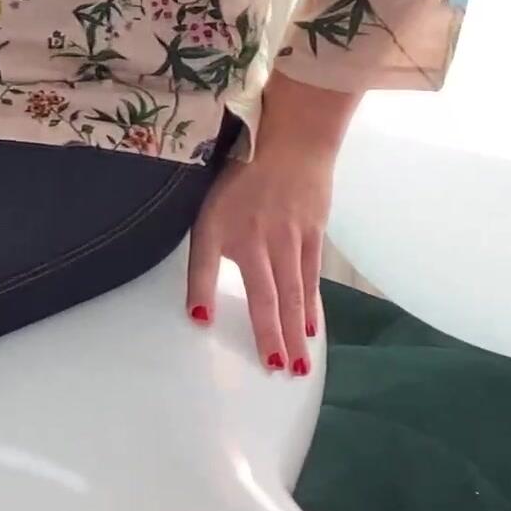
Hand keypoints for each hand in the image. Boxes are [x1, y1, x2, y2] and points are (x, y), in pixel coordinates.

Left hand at [185, 139, 330, 376]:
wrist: (292, 141)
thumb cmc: (243, 176)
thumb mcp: (210, 207)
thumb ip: (204, 252)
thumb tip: (197, 300)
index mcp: (222, 227)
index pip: (204, 264)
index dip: (200, 290)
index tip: (200, 319)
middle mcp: (257, 237)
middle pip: (266, 296)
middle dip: (271, 336)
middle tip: (275, 370)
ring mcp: (290, 239)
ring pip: (294, 294)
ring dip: (295, 333)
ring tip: (297, 365)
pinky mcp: (313, 236)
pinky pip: (311, 279)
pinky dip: (312, 308)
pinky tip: (311, 331)